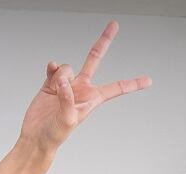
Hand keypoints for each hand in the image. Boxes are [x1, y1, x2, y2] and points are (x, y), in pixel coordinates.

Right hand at [20, 20, 152, 153]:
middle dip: (103, 41)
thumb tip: (64, 80)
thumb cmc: (55, 134)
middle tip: (114, 24)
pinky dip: (51, 69)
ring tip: (55, 91)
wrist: (36, 136)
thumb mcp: (68, 120)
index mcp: (92, 99)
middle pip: (95, 59)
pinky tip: (49, 75)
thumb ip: (68, 98)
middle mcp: (82, 88)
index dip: (132, 83)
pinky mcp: (52, 82)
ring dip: (60, 75)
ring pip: (67, 66)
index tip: (148, 80)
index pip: (116, 88)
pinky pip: (54, 67)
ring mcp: (67, 83)